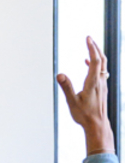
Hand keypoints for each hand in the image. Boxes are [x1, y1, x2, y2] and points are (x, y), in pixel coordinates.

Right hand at [58, 36, 114, 155]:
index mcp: (93, 82)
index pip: (94, 61)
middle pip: (101, 60)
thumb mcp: (72, 101)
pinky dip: (95, 64)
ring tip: (90, 47)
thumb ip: (66, 87)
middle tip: (89, 38)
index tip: (88, 38)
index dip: (91, 48)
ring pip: (103, 65)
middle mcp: (100, 81)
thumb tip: (60, 74)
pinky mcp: (101, 88)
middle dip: (95, 47)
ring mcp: (102, 84)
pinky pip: (101, 71)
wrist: (97, 124)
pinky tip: (87, 64)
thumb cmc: (85, 114)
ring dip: (97, 55)